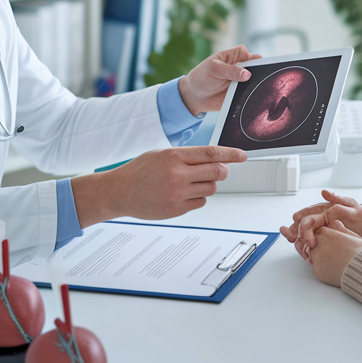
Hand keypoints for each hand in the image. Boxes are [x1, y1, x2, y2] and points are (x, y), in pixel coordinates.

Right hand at [71, 145, 246, 225]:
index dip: (231, 154)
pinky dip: (197, 197)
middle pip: (217, 172)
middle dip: (223, 171)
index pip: (211, 153)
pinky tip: (182, 194)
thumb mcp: (161, 154)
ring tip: (192, 183)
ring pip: (211, 189)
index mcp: (173, 156)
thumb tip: (214, 159)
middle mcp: (177, 174)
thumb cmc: (139, 171)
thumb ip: (186, 156)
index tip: (242, 156)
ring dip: (208, 185)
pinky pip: (200, 202)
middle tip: (221, 171)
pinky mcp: (176, 209)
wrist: (119, 191)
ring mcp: (177, 193)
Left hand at [178, 45, 261, 114]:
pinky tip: (248, 98)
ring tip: (246, 89)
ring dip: (255, 85)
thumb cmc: (202, 76)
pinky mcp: (242, 94)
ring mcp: (242, 81)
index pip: (248, 54)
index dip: (250, 60)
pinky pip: (251, 95)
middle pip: (256, 67)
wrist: (195, 97)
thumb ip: (230, 70)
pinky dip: (251, 96)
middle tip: (252, 78)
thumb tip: (248, 74)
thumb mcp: (213, 69)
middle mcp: (241, 67)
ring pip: (256, 81)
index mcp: (234, 56)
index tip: (250, 68)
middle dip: (258, 71)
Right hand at [279, 190, 361, 259]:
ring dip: (299, 240)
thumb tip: (324, 193)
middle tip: (294, 238)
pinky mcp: (326, 240)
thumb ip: (338, 202)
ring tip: (296, 246)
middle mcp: (321, 220)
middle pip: (303, 225)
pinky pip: (313, 243)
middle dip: (296, 231)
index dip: (302, 221)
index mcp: (325, 210)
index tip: (301, 228)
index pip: (308, 214)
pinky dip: (307, 248)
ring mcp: (323, 231)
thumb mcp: (353, 207)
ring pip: (305, 234)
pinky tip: (305, 253)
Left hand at [307, 219, 361, 285]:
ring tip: (337, 259)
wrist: (361, 271)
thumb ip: (340, 228)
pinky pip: (318, 267)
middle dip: (323, 246)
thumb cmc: (359, 252)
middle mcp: (316, 245)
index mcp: (324, 233)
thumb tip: (334, 223)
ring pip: (314, 255)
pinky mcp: (317, 271)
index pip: (319, 232)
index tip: (335, 241)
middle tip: (336, 251)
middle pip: (314, 243)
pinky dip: (324, 267)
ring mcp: (316, 259)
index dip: (327, 236)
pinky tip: (336, 267)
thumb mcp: (352, 235)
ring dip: (322, 257)